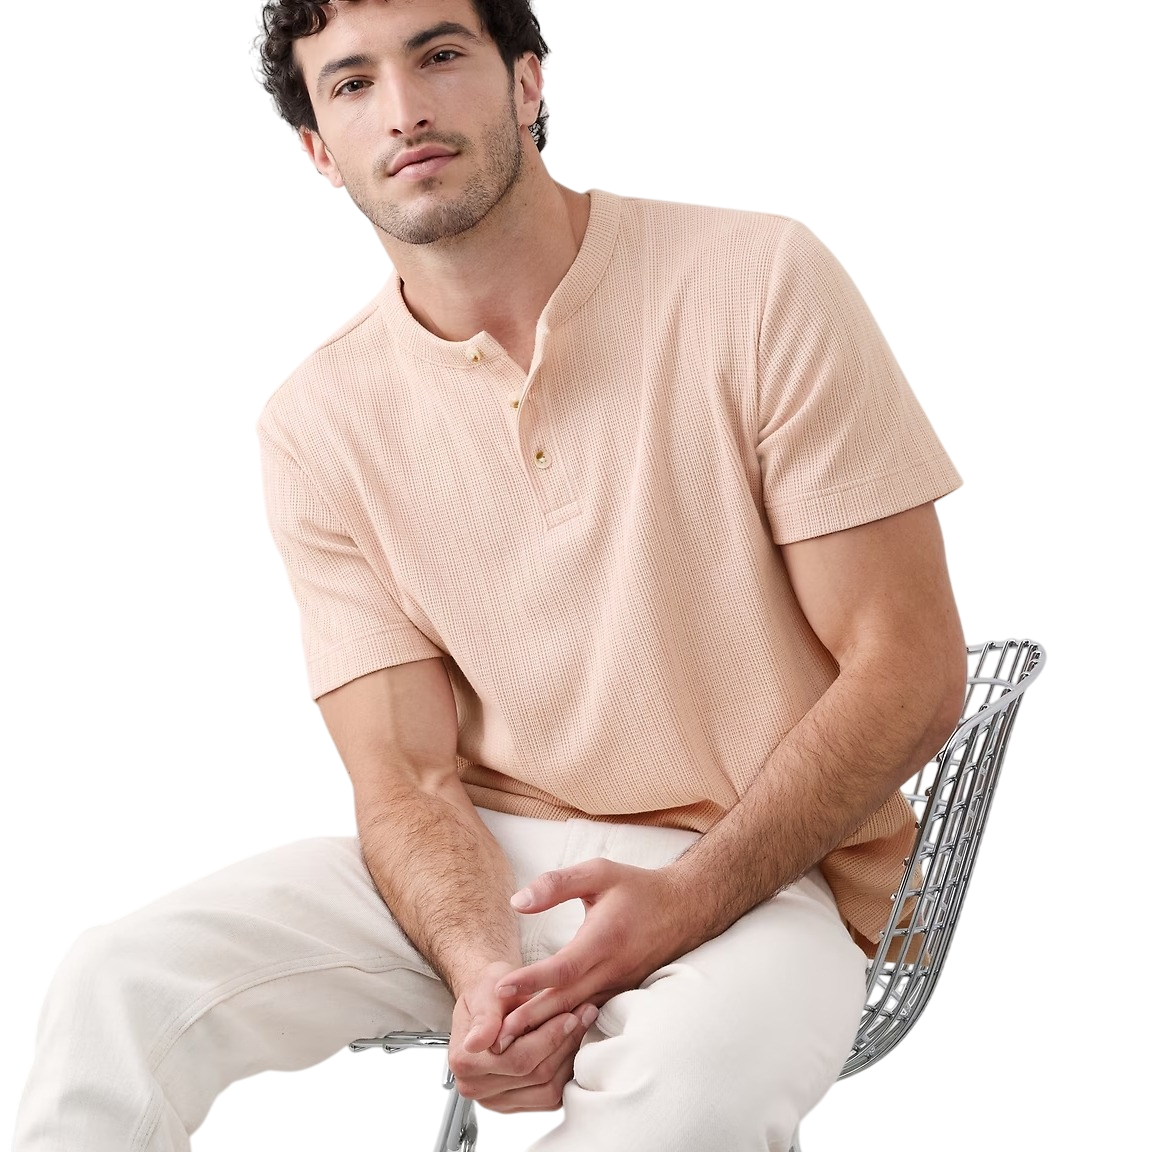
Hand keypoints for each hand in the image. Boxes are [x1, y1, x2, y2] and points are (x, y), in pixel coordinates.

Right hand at [448, 961, 598, 1113]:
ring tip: (583, 1026)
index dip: (548, 1037)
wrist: (489, 998)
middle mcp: (475, 1087)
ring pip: (546, 1089)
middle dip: (564, 1042)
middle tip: (585, 1014)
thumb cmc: (488, 989)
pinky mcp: (515, 1104)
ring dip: (570, 1057)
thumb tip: (477, 1042)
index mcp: (464, 1062)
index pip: (516, 1058)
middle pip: (534, 1075)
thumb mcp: (486, 991)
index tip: (569, 1014)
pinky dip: (566, 1072)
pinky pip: (549, 1096)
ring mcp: (496, 1100)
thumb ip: (485, 1017)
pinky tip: (574, 1045)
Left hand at [493, 859, 697, 1048]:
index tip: (500, 989)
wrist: (684, 909)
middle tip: (497, 1035)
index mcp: (604, 939)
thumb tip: (518, 902)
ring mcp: (619, 985)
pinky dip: (565, 1022)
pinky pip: (590, 1012)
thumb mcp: (598, 873)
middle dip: (530, 1019)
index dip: (531, 980)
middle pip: (566, 1000)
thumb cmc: (637, 888)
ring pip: (576, 1011)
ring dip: (544, 1026)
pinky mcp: (621, 991)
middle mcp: (612, 968)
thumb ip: (557, 884)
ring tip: (511, 1040)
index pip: (563, 968)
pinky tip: (545, 1032)